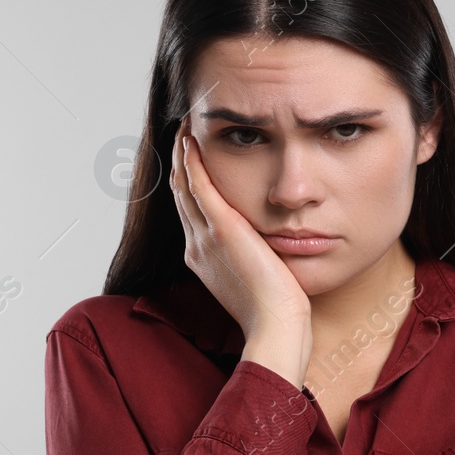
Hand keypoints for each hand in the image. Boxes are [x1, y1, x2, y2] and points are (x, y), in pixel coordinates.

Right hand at [170, 117, 312, 386]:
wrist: (275, 325)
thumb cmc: (276, 310)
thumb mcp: (257, 277)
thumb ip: (253, 256)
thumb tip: (262, 243)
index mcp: (203, 258)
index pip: (190, 211)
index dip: (186, 183)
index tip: (191, 159)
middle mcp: (197, 246)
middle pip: (180, 194)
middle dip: (179, 163)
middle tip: (182, 134)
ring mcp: (205, 237)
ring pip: (184, 185)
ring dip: (181, 155)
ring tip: (184, 129)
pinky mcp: (222, 229)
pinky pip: (199, 185)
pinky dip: (192, 161)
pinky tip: (191, 141)